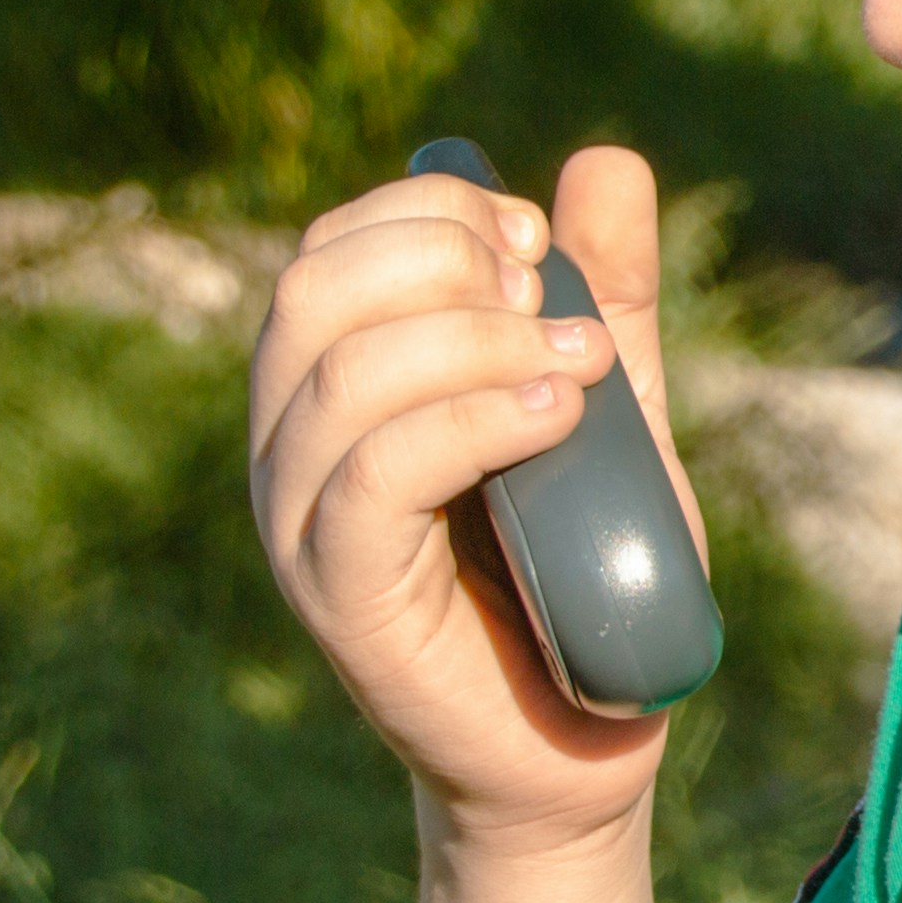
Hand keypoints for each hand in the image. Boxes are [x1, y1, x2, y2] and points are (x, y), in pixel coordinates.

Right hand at [248, 146, 709, 854]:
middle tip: (550, 300)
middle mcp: (292, 451)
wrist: (583, 741)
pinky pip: (375, 478)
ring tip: (578, 367)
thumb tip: (603, 160)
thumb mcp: (609, 408)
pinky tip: (557, 414)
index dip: (431, 212)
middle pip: (314, 290)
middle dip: (442, 260)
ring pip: (340, 378)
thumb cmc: (585, 569)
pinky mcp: (341, 598)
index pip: (331, 250)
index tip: (536, 241)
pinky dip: (472, 423)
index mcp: (332, 390)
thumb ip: (604, 294)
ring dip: (475, 341)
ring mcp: (303, 527)